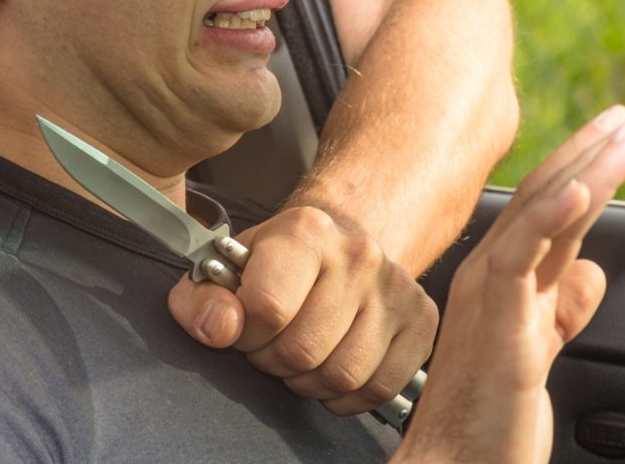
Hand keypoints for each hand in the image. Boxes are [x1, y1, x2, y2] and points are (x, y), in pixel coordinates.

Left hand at [168, 205, 437, 414]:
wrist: (339, 243)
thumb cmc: (278, 263)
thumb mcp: (227, 268)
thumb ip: (201, 298)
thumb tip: (220, 329)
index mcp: (305, 230)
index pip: (266, 308)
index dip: (245, 334)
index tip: (245, 327)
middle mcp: (358, 253)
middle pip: (303, 350)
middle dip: (275, 361)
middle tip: (272, 344)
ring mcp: (396, 287)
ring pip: (342, 375)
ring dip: (310, 381)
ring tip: (301, 355)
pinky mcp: (423, 319)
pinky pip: (380, 388)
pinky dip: (349, 395)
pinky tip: (332, 366)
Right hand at [396, 96, 624, 463]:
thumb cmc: (489, 419)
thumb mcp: (539, 350)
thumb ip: (561, 306)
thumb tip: (589, 271)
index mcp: (508, 277)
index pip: (558, 206)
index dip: (597, 164)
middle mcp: (496, 271)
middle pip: (555, 191)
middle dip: (605, 146)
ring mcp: (493, 288)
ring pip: (545, 209)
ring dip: (593, 163)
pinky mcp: (495, 316)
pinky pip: (524, 253)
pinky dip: (552, 214)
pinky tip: (582, 187)